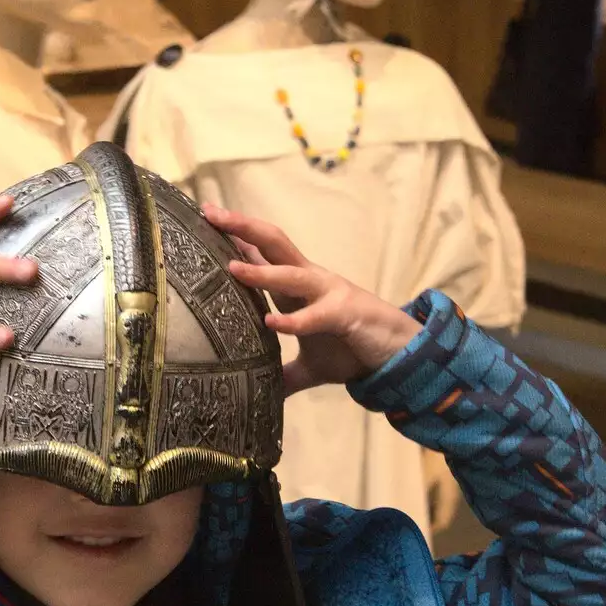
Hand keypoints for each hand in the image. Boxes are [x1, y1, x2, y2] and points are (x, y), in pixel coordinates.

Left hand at [205, 205, 421, 395]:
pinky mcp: (347, 314)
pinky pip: (317, 316)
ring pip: (291, 274)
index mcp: (296, 288)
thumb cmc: (352, 349)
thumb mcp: (309, 365)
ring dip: (262, 271)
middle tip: (210, 212)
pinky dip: (295, 321)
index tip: (207, 216)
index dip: (236, 235)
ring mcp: (329, 293)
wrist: (398, 354)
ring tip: (232, 267)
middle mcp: (310, 281)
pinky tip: (272, 323)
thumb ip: (284, 375)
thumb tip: (261, 393)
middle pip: (273, 244)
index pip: (262, 252)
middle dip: (242, 227)